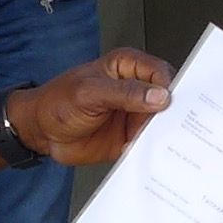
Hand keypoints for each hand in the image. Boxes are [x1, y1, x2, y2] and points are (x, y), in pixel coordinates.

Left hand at [10, 52, 176, 165]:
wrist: (40, 132)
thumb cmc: (57, 102)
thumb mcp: (89, 93)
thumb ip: (124, 93)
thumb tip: (159, 96)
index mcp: (129, 67)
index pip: (161, 73)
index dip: (170, 87)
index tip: (173, 104)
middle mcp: (137, 90)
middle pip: (169, 98)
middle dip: (176, 111)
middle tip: (182, 125)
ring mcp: (135, 114)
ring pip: (163, 122)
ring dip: (168, 133)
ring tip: (173, 143)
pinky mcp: (132, 137)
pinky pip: (151, 143)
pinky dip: (156, 150)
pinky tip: (159, 155)